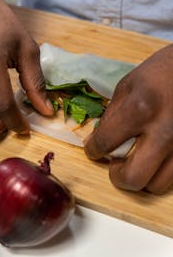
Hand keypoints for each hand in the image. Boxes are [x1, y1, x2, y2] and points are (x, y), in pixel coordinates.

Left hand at [84, 45, 172, 193]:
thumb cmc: (160, 71)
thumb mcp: (128, 85)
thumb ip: (111, 115)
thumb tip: (97, 140)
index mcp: (141, 109)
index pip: (106, 142)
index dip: (93, 150)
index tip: (93, 150)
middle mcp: (164, 131)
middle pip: (134, 178)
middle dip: (117, 177)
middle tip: (115, 165)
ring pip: (157, 185)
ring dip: (141, 178)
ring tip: (137, 160)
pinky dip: (159, 172)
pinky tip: (155, 156)